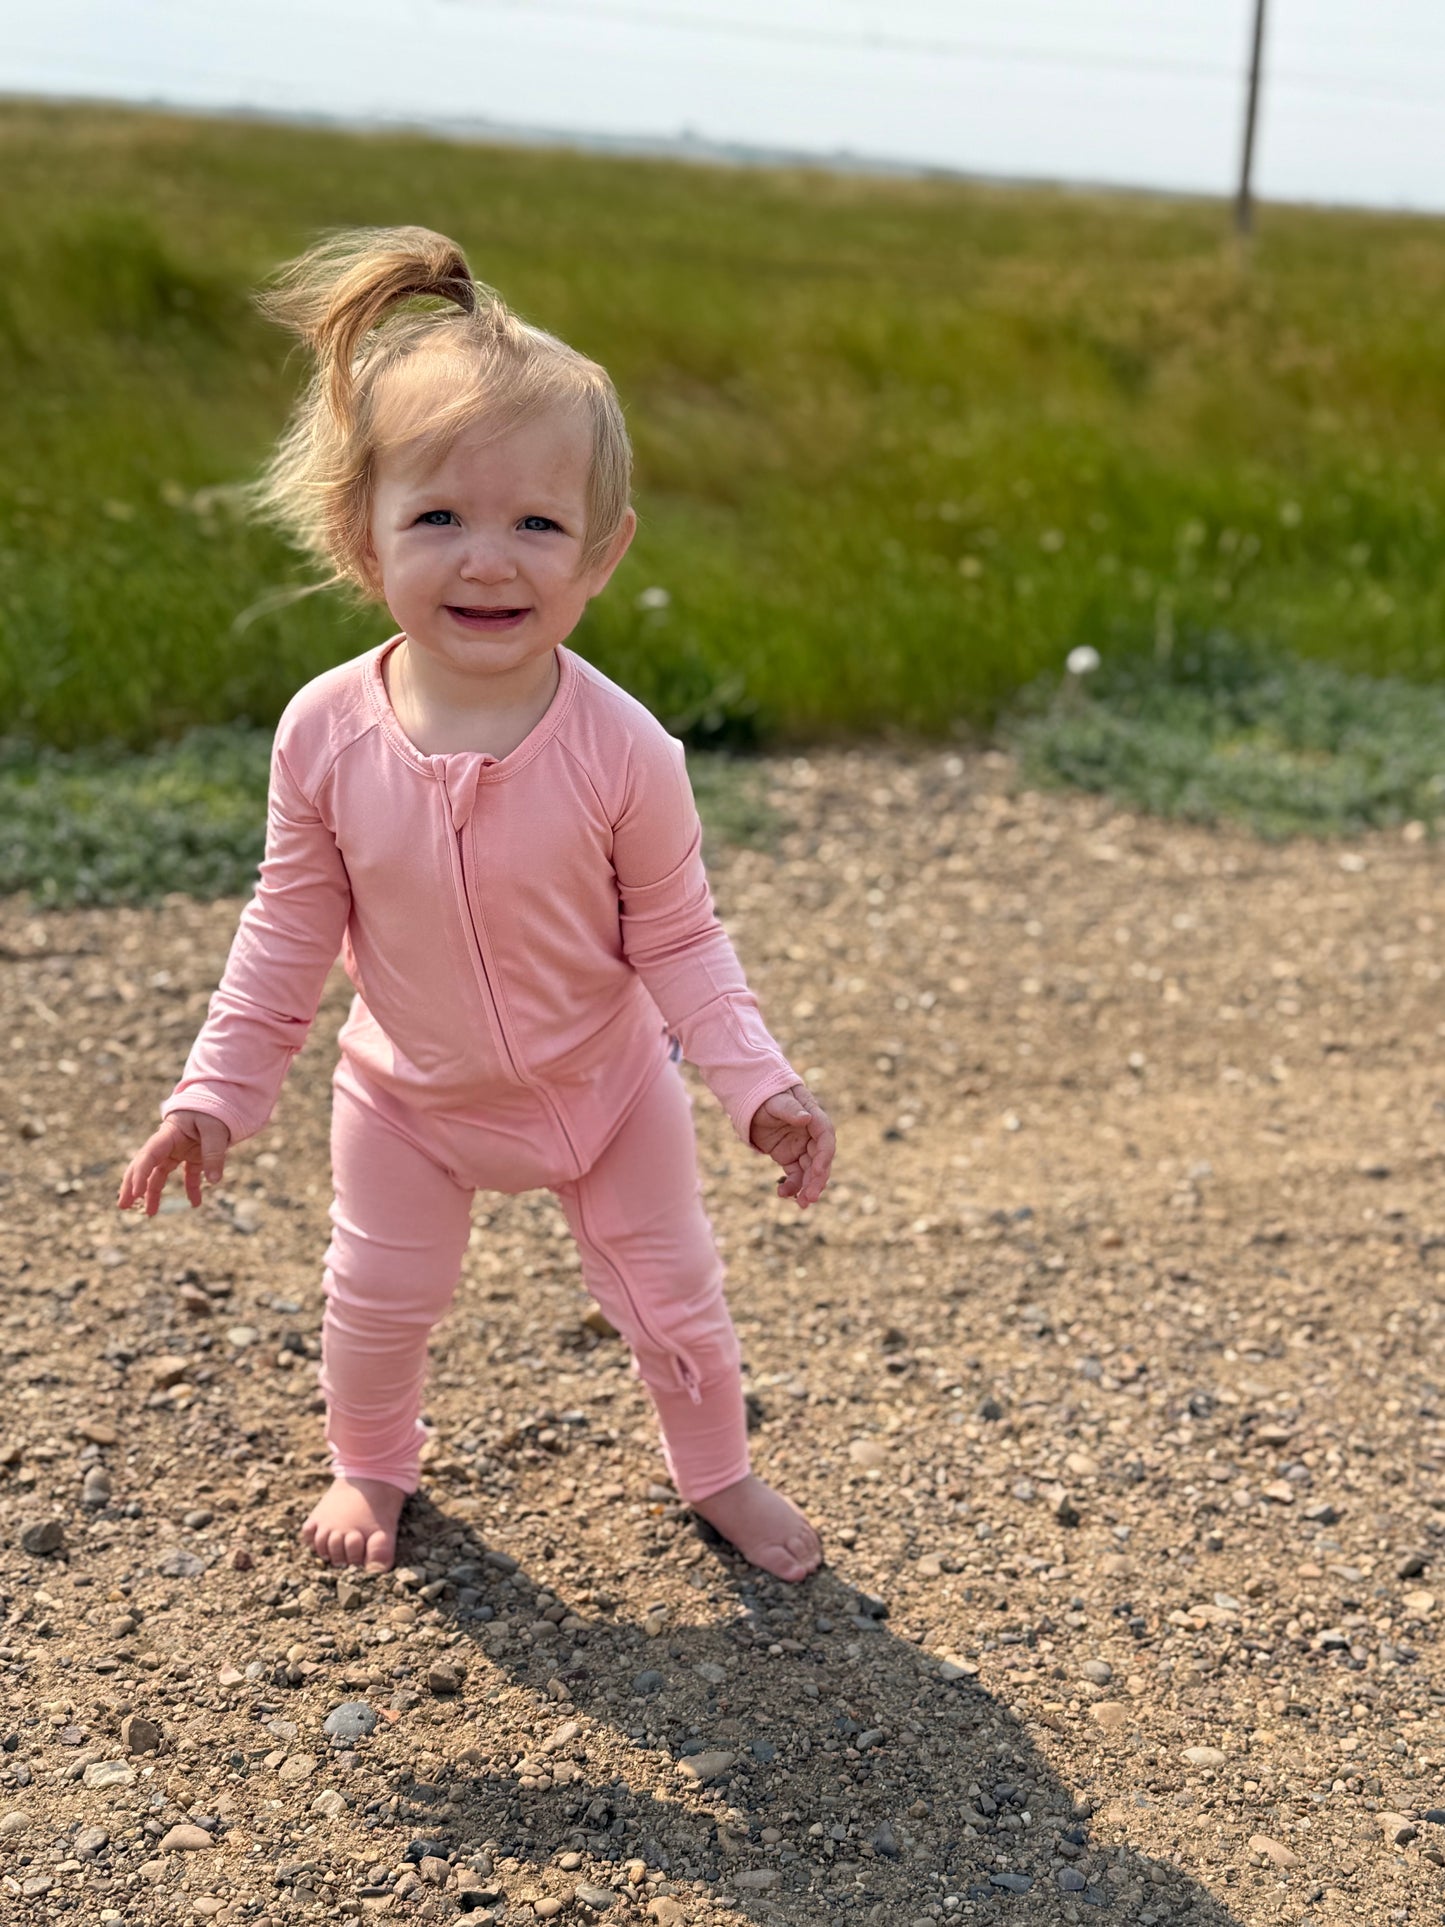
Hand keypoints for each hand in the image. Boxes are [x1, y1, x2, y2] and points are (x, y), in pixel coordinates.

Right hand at [116, 1111, 230, 1216]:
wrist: (220, 1099)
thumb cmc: (214, 1110)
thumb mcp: (215, 1129)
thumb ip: (214, 1153)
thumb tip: (214, 1181)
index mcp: (168, 1134)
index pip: (149, 1155)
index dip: (141, 1174)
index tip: (136, 1193)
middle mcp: (168, 1144)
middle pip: (144, 1166)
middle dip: (132, 1186)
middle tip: (123, 1205)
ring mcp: (178, 1151)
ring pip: (160, 1174)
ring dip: (153, 1193)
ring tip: (150, 1214)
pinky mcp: (192, 1156)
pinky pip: (188, 1176)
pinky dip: (192, 1190)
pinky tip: (196, 1204)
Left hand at [749, 1083, 834, 1208]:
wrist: (753, 1101)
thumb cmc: (767, 1096)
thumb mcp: (775, 1101)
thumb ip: (790, 1109)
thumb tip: (806, 1118)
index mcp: (814, 1118)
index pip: (825, 1137)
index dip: (824, 1156)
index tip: (817, 1172)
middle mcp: (812, 1135)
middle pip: (820, 1159)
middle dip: (817, 1179)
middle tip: (810, 1197)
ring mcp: (802, 1148)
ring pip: (810, 1171)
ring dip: (807, 1188)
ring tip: (802, 1204)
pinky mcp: (790, 1158)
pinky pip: (795, 1175)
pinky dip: (792, 1187)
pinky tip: (782, 1194)